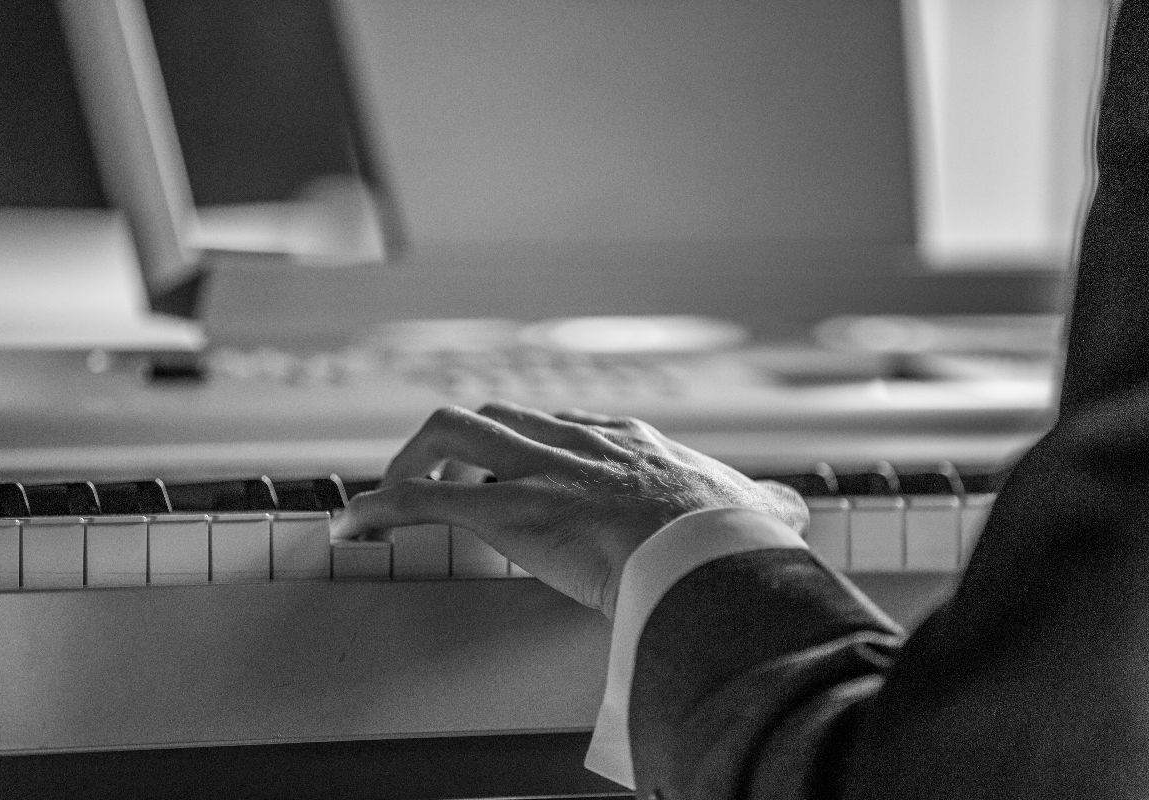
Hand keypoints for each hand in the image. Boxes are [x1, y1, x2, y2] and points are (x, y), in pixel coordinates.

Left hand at [342, 401, 807, 617]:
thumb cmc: (729, 538)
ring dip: (410, 461)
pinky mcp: (504, 511)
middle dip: (455, 441)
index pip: (559, 425)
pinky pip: (422, 498)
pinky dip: (379, 510)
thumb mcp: (755, 509)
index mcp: (623, 443)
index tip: (507, 465)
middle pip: (495, 414)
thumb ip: (764, 505)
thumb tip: (795, 512)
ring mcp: (535, 473)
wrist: (707, 552)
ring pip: (450, 431)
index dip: (523, 444)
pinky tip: (353, 529)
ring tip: (387, 497)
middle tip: (435, 475)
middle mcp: (571, 444)